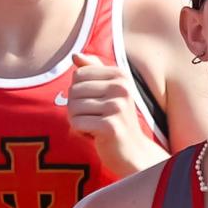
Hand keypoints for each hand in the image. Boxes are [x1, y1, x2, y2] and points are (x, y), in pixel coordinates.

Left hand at [66, 53, 161, 176]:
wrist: (134, 152)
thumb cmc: (117, 121)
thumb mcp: (108, 92)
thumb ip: (93, 71)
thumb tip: (76, 55)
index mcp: (121, 75)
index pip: (79, 74)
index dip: (80, 92)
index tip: (96, 104)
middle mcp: (121, 88)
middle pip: (74, 90)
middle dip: (76, 107)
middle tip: (93, 119)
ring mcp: (117, 107)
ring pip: (73, 107)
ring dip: (77, 120)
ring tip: (94, 127)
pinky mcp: (110, 126)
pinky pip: (76, 123)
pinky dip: (80, 131)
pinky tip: (94, 136)